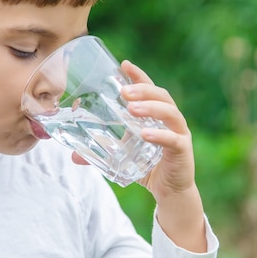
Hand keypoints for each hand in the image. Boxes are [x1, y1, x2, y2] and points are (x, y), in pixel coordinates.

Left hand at [119, 60, 206, 251]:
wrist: (171, 193)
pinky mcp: (182, 151)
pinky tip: (145, 133)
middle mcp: (171, 120)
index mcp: (158, 115)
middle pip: (162, 96)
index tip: (124, 64)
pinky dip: (159, 135)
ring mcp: (179, 134)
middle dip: (143, 90)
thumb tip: (73, 155)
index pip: (150, 89)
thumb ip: (102, 153)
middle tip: (124, 91)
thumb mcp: (123, 156)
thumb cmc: (149, 167)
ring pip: (170, 113)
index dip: (139, 75)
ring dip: (151, 107)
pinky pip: (173, 139)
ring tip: (131, 108)